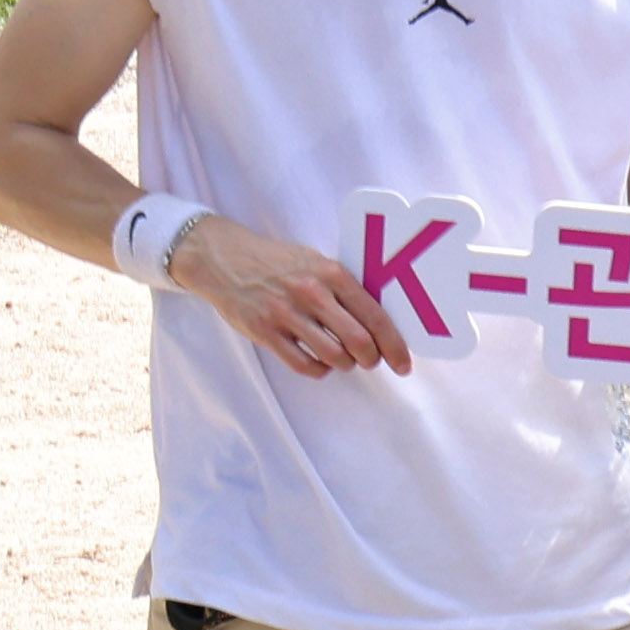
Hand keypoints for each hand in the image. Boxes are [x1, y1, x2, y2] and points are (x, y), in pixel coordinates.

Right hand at [176, 216, 413, 380]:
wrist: (225, 259)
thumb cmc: (279, 263)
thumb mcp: (317, 262)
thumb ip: (345, 288)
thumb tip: (379, 322)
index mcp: (332, 274)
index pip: (375, 316)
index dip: (394, 344)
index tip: (403, 363)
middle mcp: (311, 293)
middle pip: (358, 340)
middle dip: (372, 359)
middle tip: (372, 362)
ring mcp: (285, 313)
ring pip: (332, 356)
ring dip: (345, 365)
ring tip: (344, 361)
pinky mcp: (264, 331)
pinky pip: (302, 364)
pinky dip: (319, 370)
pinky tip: (320, 363)